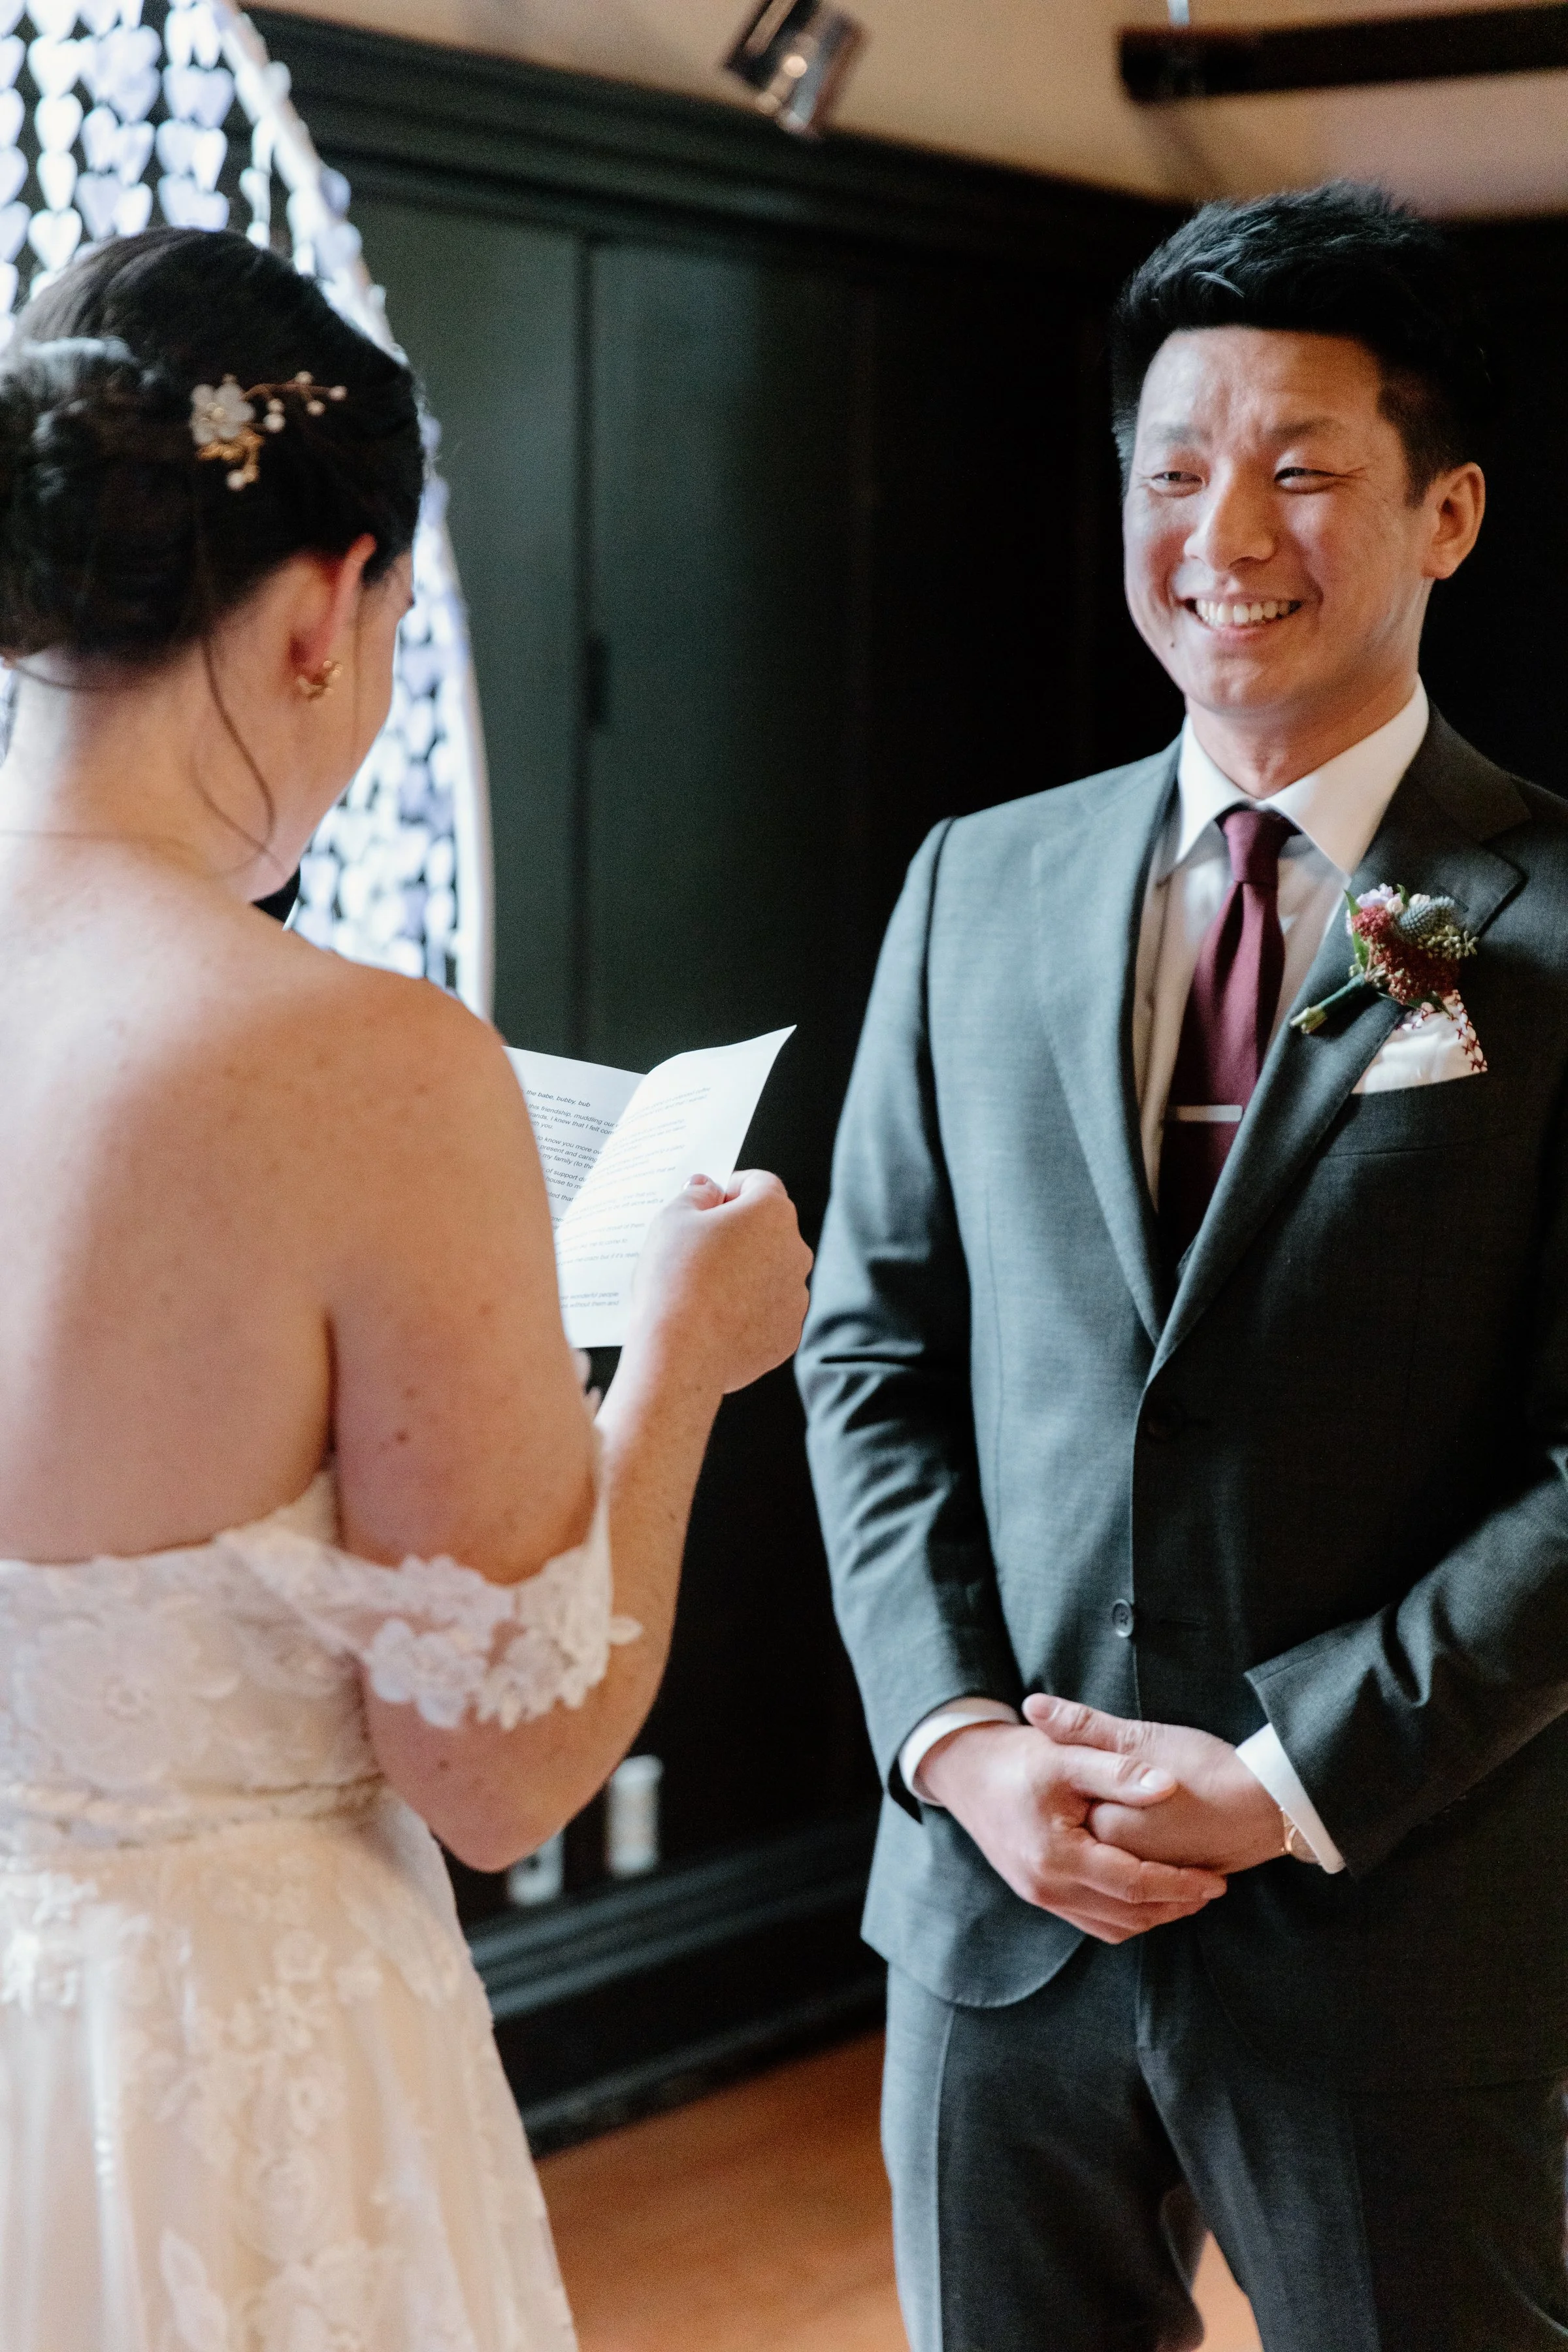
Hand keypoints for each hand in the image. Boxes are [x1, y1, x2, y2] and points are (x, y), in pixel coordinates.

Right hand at [628, 1170, 812, 1396]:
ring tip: (702, 1287)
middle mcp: (796, 1252)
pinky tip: (714, 1317)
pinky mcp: (786, 1334)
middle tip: (697, 1246)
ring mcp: (796, 1296)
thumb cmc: (675, 1280)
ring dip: (744, 1272)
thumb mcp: (673, 1219)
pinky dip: (747, 1310)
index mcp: (772, 1213)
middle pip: (768, 1229)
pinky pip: (767, 1311)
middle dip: (737, 1232)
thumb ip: (695, 1195)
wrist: (680, 1354)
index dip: (731, 1187)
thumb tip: (708, 1189)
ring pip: (769, 1272)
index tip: (708, 1200)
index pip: (760, 1183)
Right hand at [919, 1721, 1227, 1943]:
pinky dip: (1127, 1914)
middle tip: (1213, 1887)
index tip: (1217, 1878)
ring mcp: (1040, 1897)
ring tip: (1190, 1892)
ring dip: (1155, 1915)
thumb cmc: (1019, 1758)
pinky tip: (1150, 1892)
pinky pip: (1094, 1921)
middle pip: (1128, 1915)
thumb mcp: (1067, 1756)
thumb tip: (1169, 1786)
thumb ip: (1118, 1772)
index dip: (1181, 1884)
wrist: (967, 1771)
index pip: (1134, 1884)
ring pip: (1113, 1926)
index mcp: (1056, 1857)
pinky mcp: (1039, 1895)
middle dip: (1176, 1905)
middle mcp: (1046, 1888)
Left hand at [1023, 1695, 1283, 1874]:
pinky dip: (1145, 1848)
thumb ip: (1083, 1726)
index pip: (1064, 1800)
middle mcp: (1120, 1860)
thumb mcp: (1140, 1737)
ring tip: (1146, 1798)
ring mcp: (1148, 1874)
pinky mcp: (1174, 1880)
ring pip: (1116, 1848)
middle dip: (1095, 1799)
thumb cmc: (1207, 1768)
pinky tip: (1158, 1822)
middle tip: (1133, 1772)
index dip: (1074, 1771)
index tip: (1092, 1755)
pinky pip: (1143, 1867)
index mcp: (1104, 1825)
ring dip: (1121, 1826)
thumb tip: (1031, 1706)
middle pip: (1087, 1826)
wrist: (1272, 1807)